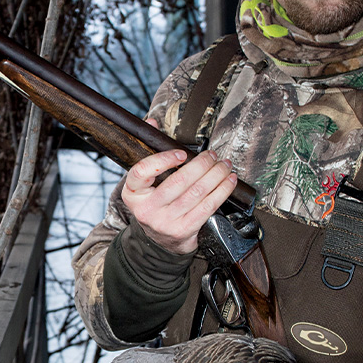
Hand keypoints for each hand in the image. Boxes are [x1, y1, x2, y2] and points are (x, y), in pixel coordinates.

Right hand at [123, 119, 237, 254]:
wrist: (160, 240)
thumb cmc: (155, 204)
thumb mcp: (145, 183)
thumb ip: (150, 151)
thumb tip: (152, 122)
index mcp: (133, 194)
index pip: (141, 172)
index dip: (162, 160)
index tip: (181, 153)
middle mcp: (146, 210)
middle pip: (178, 182)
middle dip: (201, 164)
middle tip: (213, 155)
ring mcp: (165, 222)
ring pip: (196, 193)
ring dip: (216, 176)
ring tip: (224, 165)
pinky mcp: (184, 230)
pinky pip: (207, 207)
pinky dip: (222, 192)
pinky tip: (228, 182)